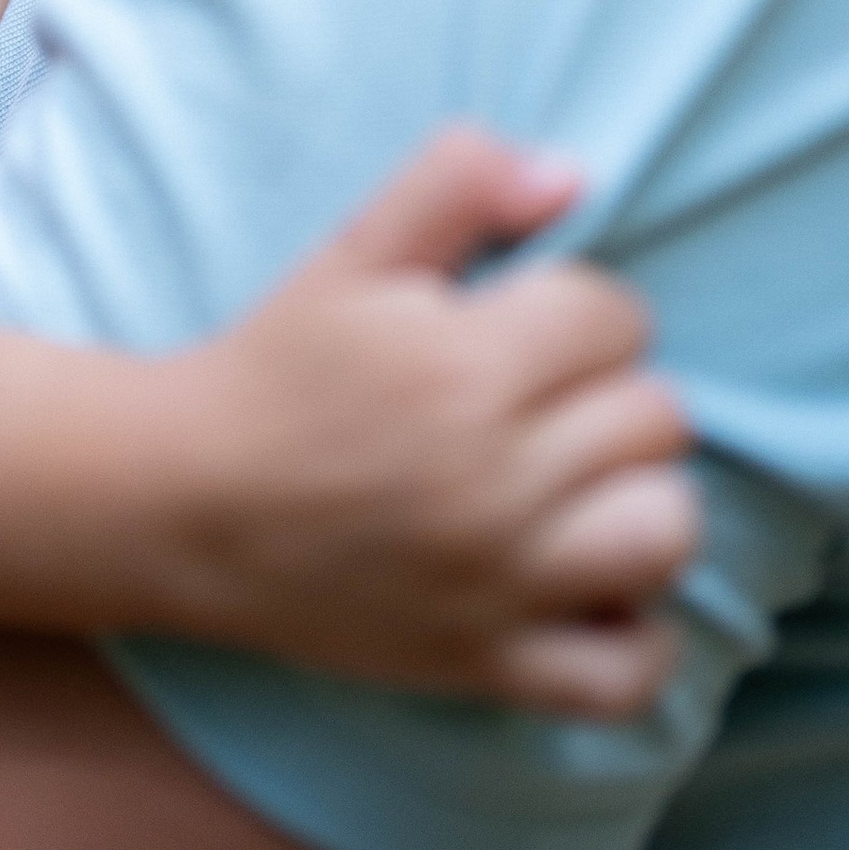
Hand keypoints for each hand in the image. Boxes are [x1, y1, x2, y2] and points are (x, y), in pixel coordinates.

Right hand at [159, 128, 699, 714]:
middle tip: (540, 403)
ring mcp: (498, 583)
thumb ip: (460, 183)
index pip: (617, 316)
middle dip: (609, 394)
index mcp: (464, 367)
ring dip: (638, 501)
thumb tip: (570, 174)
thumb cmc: (274, 367)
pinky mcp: (487, 663)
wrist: (181, 504)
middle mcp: (495, 481)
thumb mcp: (351, 250)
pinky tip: (599, 589)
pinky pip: (627, 674)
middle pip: (656, 418)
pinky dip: (638, 636)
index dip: (579, 310)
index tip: (523, 328)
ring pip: (666, 532)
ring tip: (581, 488)